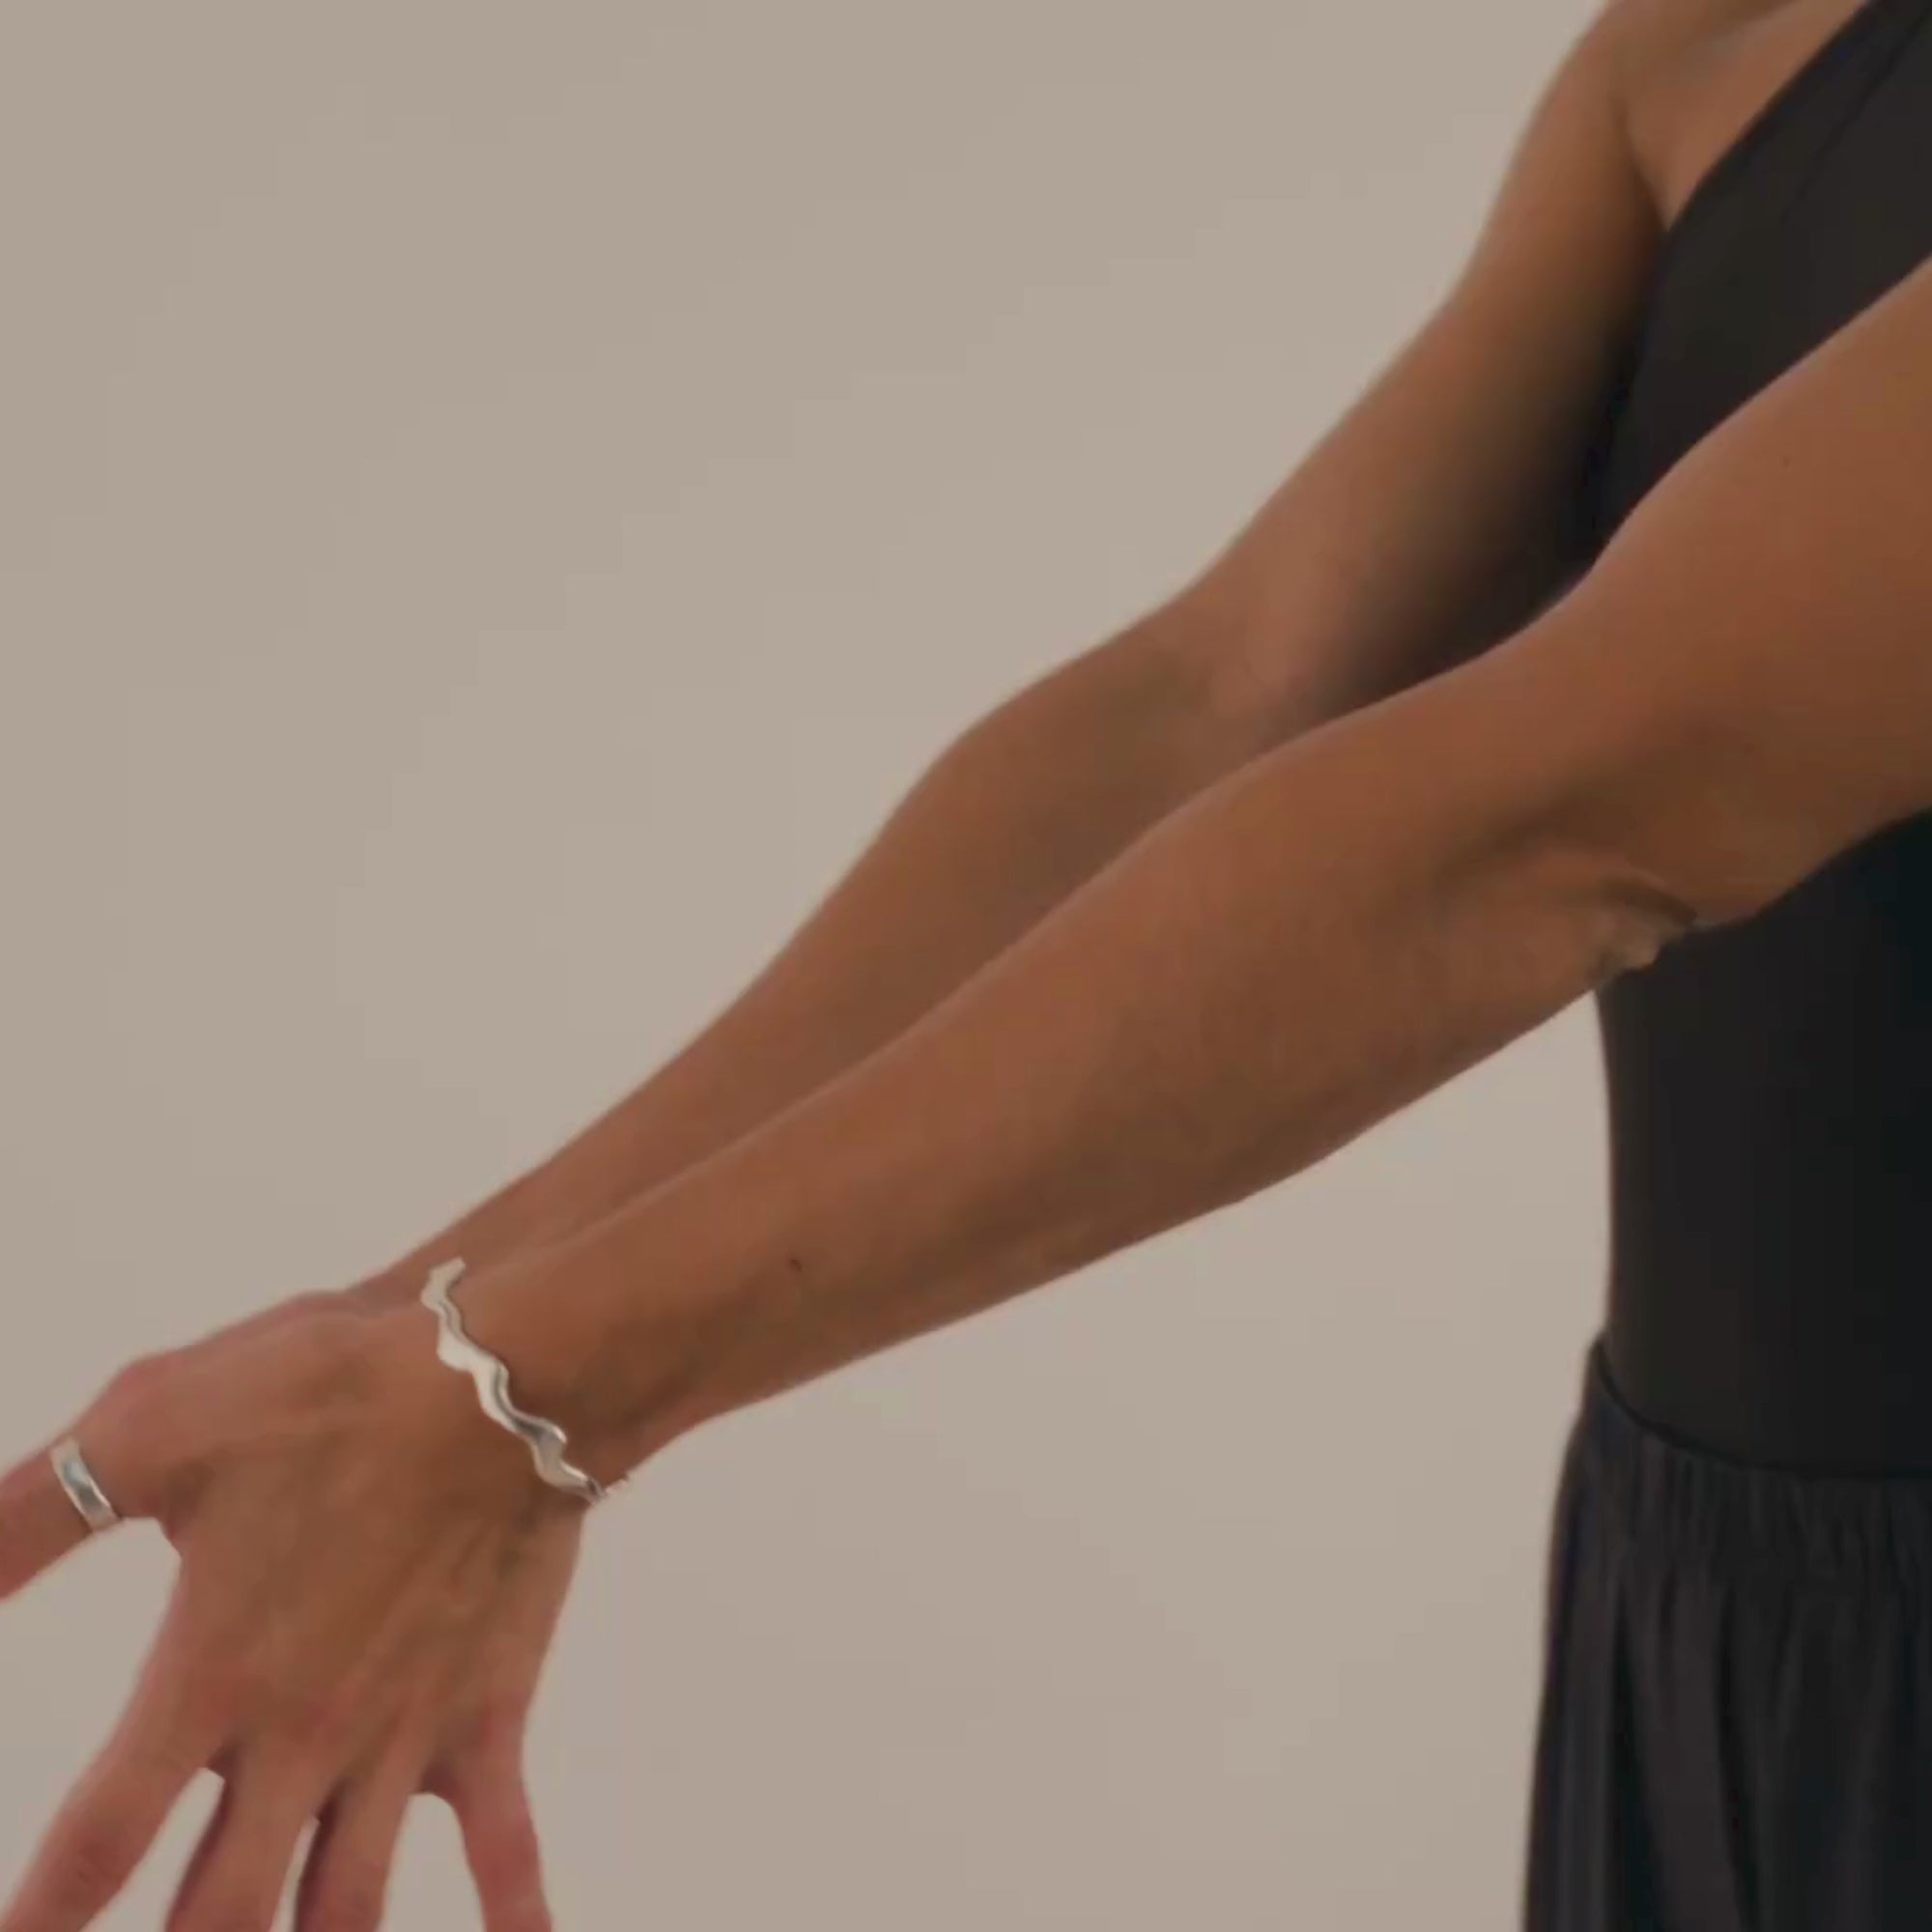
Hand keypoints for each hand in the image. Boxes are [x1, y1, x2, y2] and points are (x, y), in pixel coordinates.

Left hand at [0, 1284, 591, 1931]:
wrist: (501, 1375)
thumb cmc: (328, 1389)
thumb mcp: (151, 1425)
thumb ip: (26, 1516)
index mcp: (208, 1674)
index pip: (94, 1843)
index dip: (37, 1921)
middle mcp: (299, 1736)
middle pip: (217, 1917)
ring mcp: (401, 1736)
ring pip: (343, 1908)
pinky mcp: (487, 1714)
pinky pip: (504, 1842)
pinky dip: (512, 1914)